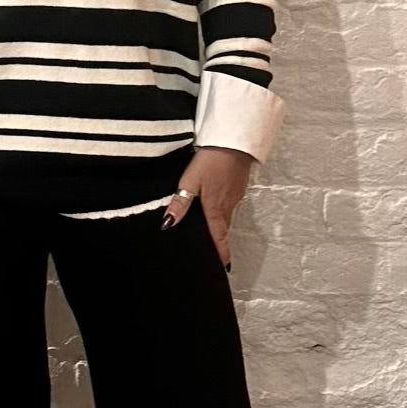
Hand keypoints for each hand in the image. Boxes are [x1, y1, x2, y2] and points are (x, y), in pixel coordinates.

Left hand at [162, 146, 254, 269]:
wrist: (234, 141)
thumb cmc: (211, 161)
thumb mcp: (189, 182)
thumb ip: (179, 204)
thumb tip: (167, 225)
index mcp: (215, 208)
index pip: (218, 236)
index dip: (221, 252)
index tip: (224, 266)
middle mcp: (228, 204)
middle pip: (223, 227)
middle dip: (220, 239)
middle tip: (217, 251)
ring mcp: (236, 194)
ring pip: (228, 214)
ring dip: (222, 223)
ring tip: (215, 230)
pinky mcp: (239, 183)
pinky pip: (231, 201)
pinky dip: (225, 207)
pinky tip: (218, 202)